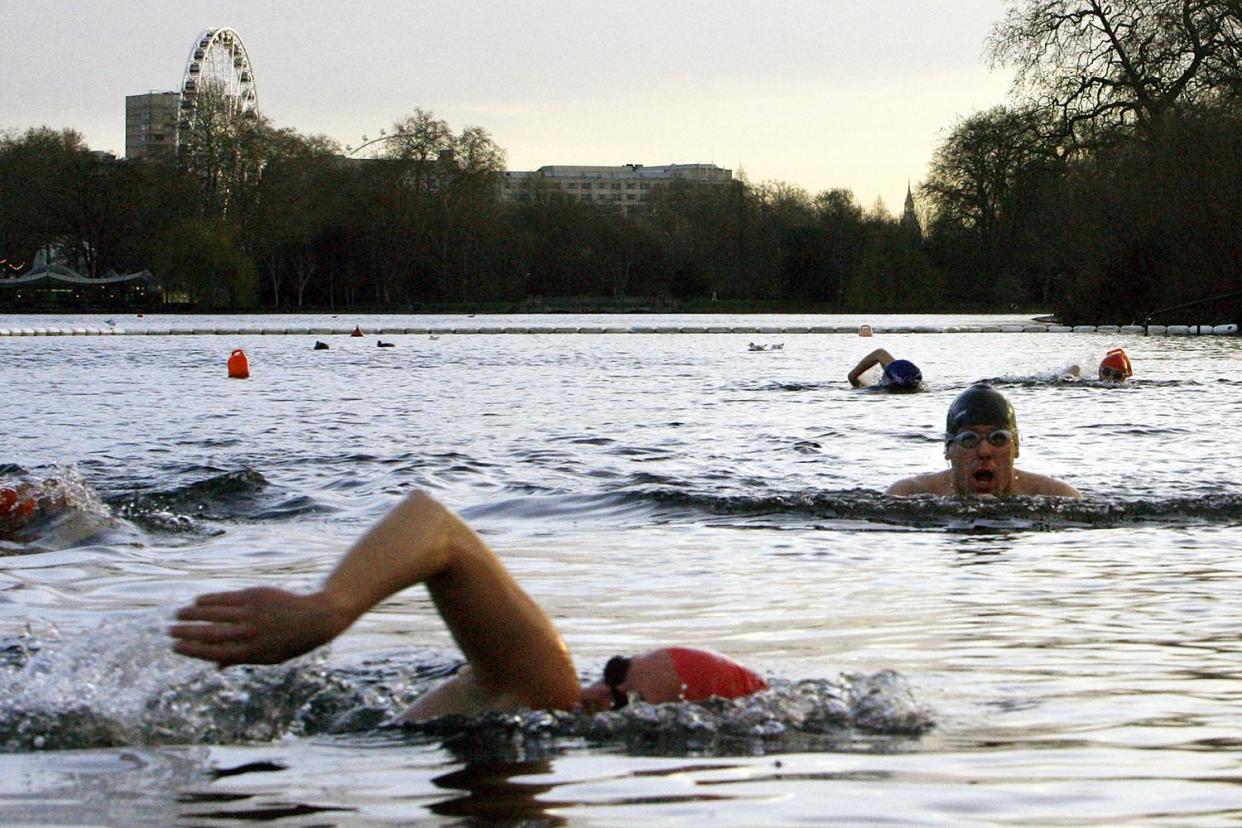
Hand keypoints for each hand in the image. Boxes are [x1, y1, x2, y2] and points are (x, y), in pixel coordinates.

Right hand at [169, 587, 349, 667]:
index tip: (175, 647)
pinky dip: (210, 600)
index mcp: (249, 653)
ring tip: (179, 614)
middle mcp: (248, 633)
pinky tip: (198, 601)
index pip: (212, 653)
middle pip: (209, 633)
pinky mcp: (255, 596)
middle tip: (170, 631)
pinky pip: (227, 598)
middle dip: (186, 632)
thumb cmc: (290, 642)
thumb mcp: (268, 658)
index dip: (191, 650)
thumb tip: (215, 666)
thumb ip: (241, 660)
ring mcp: (251, 614)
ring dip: (193, 614)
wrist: (316, 618)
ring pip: (214, 613)